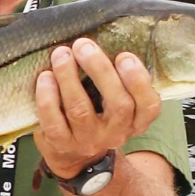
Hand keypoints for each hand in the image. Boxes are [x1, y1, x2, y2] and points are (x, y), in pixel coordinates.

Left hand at [33, 38, 160, 179]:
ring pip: (80, 109)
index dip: (138, 81)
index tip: (124, 56)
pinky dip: (47, 96)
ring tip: (61, 54)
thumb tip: (99, 39)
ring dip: (69, 77)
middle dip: (100, 70)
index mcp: (135, 120)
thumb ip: (116, 79)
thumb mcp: (115, 102)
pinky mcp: (61, 144)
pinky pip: (53, 120)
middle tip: (84, 45)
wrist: (75, 156)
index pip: (148, 105)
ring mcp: (88, 140)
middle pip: (117, 104)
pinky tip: (45, 77)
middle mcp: (115, 133)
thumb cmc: (97, 115)